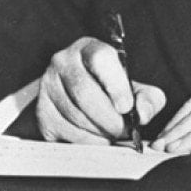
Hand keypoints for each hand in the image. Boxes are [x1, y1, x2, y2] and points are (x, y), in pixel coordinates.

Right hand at [36, 37, 166, 143]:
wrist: (79, 96)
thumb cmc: (112, 91)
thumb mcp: (135, 88)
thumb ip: (149, 99)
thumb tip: (142, 114)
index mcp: (89, 49)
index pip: (100, 59)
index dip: (115, 85)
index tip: (126, 107)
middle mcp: (63, 61)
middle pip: (84, 92)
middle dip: (108, 119)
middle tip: (122, 131)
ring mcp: (48, 85)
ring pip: (74, 115)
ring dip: (98, 133)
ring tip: (111, 135)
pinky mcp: (42, 111)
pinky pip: (64, 131)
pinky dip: (84, 142)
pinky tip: (95, 139)